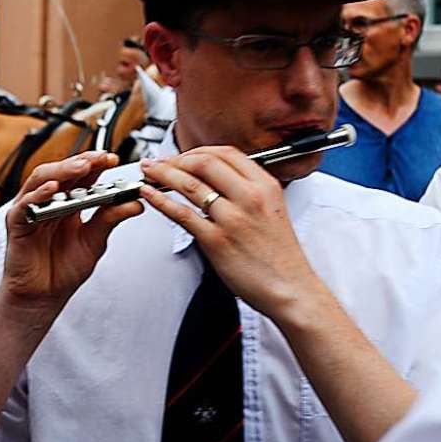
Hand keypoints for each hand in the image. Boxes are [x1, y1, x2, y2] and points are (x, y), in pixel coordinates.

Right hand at [2, 151, 142, 315]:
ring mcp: (31, 209)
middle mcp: (48, 201)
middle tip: (100, 158)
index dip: (95, 165)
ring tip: (81, 167)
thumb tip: (134, 203)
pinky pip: (25, 204)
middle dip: (81, 162)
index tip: (113, 159)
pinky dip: (38, 195)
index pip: (81, 176)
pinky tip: (52, 189)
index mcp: (67, 203)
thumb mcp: (94, 241)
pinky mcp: (17, 223)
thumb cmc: (62, 269)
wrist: (43, 296)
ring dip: (62, 171)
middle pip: (62, 171)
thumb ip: (110, 220)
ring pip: (41, 180)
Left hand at [139, 146, 316, 316]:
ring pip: (188, 184)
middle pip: (203, 162)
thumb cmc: (280, 256)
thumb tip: (217, 178)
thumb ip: (248, 191)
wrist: (292, 290)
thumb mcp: (273, 210)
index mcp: (265, 186)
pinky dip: (160, 200)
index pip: (225, 153)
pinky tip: (149, 193)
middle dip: (175, 159)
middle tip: (159, 163)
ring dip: (162, 174)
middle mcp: (250, 197)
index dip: (197, 151)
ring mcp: (232, 218)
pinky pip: (181, 213)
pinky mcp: (216, 240)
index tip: (182, 156)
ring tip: (148, 172)